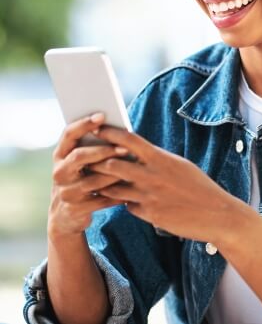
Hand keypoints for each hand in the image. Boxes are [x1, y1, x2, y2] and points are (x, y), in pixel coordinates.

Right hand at [48, 113, 129, 237]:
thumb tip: (118, 128)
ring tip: (133, 168)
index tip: (102, 115)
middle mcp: (59, 172)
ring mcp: (66, 192)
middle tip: (125, 148)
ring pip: (94, 179)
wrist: (66, 216)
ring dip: (115, 174)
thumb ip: (91, 146)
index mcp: (60, 155)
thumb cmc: (81, 178)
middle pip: (80, 156)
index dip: (84, 123)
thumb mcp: (80, 162)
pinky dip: (118, 194)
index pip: (69, 134)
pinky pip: (102, 199)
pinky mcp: (76, 209)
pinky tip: (131, 188)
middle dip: (104, 150)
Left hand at [89, 127, 246, 244]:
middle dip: (97, 161)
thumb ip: (157, 159)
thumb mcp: (180, 165)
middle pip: (112, 163)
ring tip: (95, 181)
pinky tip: (121, 201)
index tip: (96, 129)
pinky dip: (122, 202)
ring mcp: (149, 196)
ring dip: (104, 184)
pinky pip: (126, 206)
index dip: (109, 133)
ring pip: (113, 188)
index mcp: (161, 158)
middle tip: (85, 159)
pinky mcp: (149, 214)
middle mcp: (152, 175)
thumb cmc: (199, 186)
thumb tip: (140, 152)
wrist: (216, 214)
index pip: (128, 140)